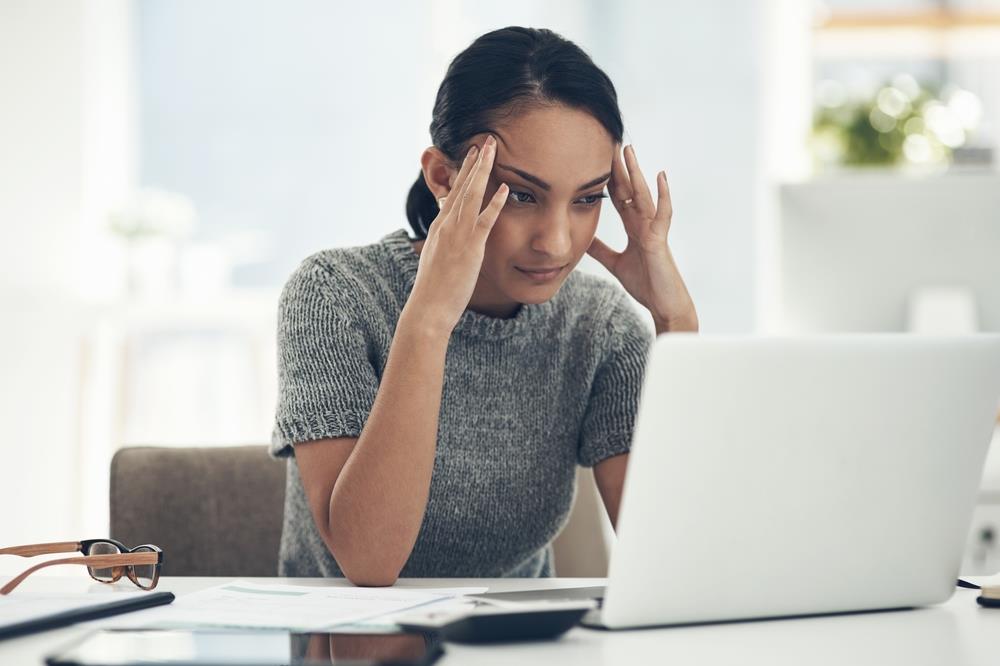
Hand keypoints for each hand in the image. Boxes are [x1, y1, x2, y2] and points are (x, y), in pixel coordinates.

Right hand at [407, 135, 508, 333]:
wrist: (428, 308)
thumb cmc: (434, 290)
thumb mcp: (437, 258)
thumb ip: (445, 243)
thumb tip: (449, 237)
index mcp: (439, 227)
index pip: (453, 192)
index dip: (464, 171)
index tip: (473, 154)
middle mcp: (446, 225)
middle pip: (462, 186)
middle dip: (474, 162)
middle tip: (486, 140)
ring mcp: (457, 235)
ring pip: (471, 195)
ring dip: (483, 171)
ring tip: (493, 150)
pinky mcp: (469, 248)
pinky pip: (484, 221)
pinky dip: (495, 203)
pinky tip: (505, 188)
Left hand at [587, 144, 697, 332]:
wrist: (663, 305)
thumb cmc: (646, 284)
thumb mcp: (615, 264)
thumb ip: (601, 250)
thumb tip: (583, 239)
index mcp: (634, 228)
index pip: (618, 197)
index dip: (608, 179)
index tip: (595, 158)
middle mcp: (644, 224)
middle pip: (628, 190)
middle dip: (619, 168)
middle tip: (609, 142)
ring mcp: (653, 229)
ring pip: (643, 195)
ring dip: (636, 172)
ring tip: (629, 150)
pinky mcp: (660, 240)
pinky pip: (662, 214)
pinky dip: (663, 194)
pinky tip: (660, 176)